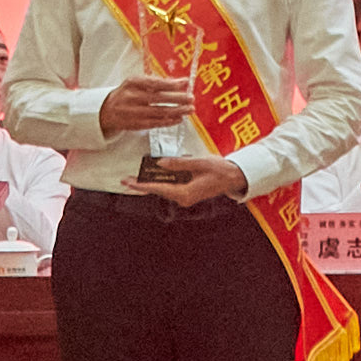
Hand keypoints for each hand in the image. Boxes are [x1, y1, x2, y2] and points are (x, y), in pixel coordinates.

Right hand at [103, 73, 195, 133]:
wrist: (107, 111)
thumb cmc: (127, 94)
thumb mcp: (137, 83)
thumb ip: (156, 82)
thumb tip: (180, 82)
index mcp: (132, 83)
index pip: (155, 83)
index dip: (171, 84)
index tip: (186, 83)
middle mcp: (132, 97)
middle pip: (158, 98)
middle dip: (177, 98)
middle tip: (191, 98)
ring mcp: (133, 112)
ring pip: (159, 112)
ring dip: (177, 111)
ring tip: (189, 109)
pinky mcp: (135, 125)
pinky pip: (155, 123)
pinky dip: (168, 121)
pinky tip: (179, 119)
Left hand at [133, 151, 247, 208]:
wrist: (235, 177)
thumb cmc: (220, 170)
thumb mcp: (199, 163)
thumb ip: (179, 164)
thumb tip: (160, 164)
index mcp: (184, 193)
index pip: (158, 188)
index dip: (141, 185)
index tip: (128, 182)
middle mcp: (183, 198)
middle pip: (158, 189)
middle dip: (143, 184)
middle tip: (125, 179)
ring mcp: (185, 196)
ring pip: (164, 187)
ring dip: (153, 181)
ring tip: (138, 175)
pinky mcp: (188, 192)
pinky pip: (172, 185)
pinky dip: (164, 179)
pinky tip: (158, 171)